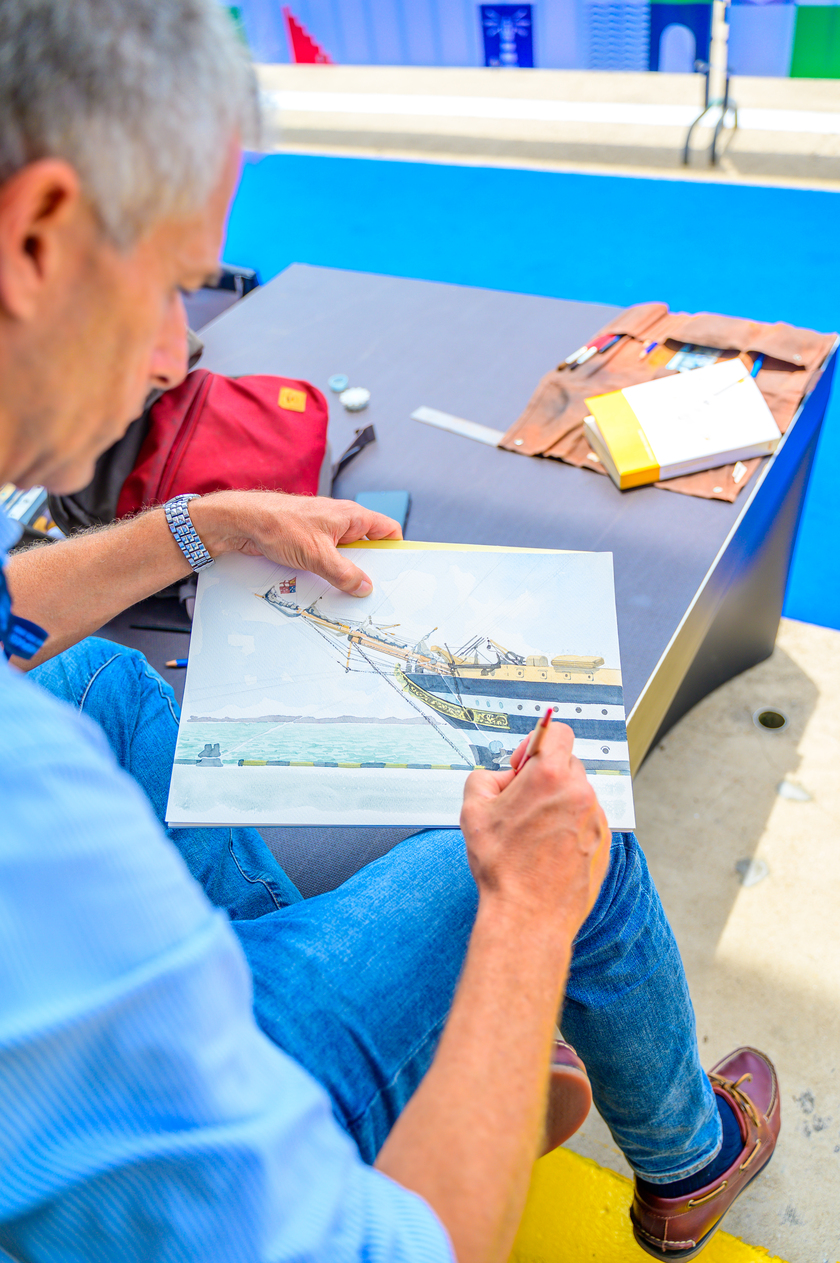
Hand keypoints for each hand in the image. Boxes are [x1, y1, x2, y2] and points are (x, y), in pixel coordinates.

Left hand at [191, 490, 402, 595]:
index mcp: (351, 517)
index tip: (398, 572)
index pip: (387, 530)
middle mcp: (341, 523)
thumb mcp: (318, 554)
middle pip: (367, 549)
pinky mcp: (308, 544)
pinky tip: (325, 589)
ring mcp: (324, 533)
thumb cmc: (280, 525)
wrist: (243, 522)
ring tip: (347, 594)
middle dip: (369, 569)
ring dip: (345, 575)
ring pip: (346, 558)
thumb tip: (365, 587)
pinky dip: (328, 574)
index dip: (396, 550)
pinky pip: (327, 561)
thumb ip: (344, 573)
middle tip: (372, 592)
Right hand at [460, 722, 610, 940]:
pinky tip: (548, 851)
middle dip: (543, 778)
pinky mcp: (604, 843)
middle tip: (521, 804)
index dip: (536, 741)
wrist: (529, 915)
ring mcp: (596, 819)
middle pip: (566, 765)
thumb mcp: (472, 811)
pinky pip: (586, 822)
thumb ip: (485, 778)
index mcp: (550, 776)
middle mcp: (580, 793)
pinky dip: (569, 828)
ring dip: (557, 804)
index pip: (557, 731)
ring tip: (533, 835)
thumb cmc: (504, 868)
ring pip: (576, 795)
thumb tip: (500, 777)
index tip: (523, 763)